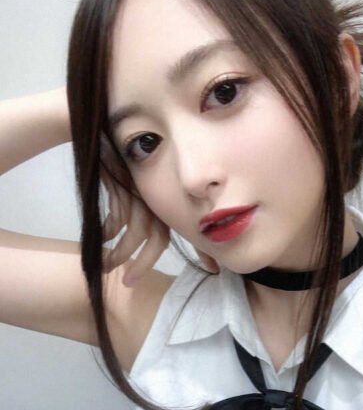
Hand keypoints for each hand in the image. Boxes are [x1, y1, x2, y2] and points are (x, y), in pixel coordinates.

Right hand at [101, 167, 218, 285]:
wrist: (103, 126)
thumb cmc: (123, 158)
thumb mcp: (141, 184)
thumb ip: (147, 211)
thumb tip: (150, 241)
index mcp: (172, 196)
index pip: (191, 227)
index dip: (202, 250)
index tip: (214, 271)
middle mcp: (161, 195)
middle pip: (159, 238)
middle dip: (145, 263)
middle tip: (130, 283)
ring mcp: (143, 191)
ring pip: (135, 233)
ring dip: (119, 253)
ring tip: (106, 267)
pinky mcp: (124, 186)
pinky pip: (117, 218)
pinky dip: (107, 233)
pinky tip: (101, 239)